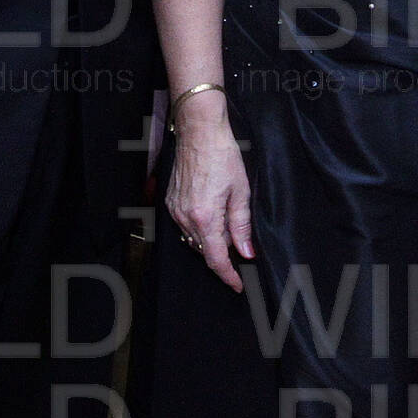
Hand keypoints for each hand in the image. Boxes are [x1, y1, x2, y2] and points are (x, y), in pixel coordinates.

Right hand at [163, 95, 252, 292]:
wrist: (199, 132)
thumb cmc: (223, 156)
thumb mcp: (241, 192)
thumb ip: (241, 226)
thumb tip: (246, 252)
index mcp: (205, 218)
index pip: (216, 258)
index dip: (228, 275)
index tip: (237, 285)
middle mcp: (185, 217)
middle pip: (204, 250)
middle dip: (222, 255)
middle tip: (239, 249)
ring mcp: (175, 210)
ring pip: (193, 239)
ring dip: (210, 241)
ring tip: (227, 226)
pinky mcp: (170, 202)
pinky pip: (185, 226)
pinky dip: (199, 228)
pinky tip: (211, 216)